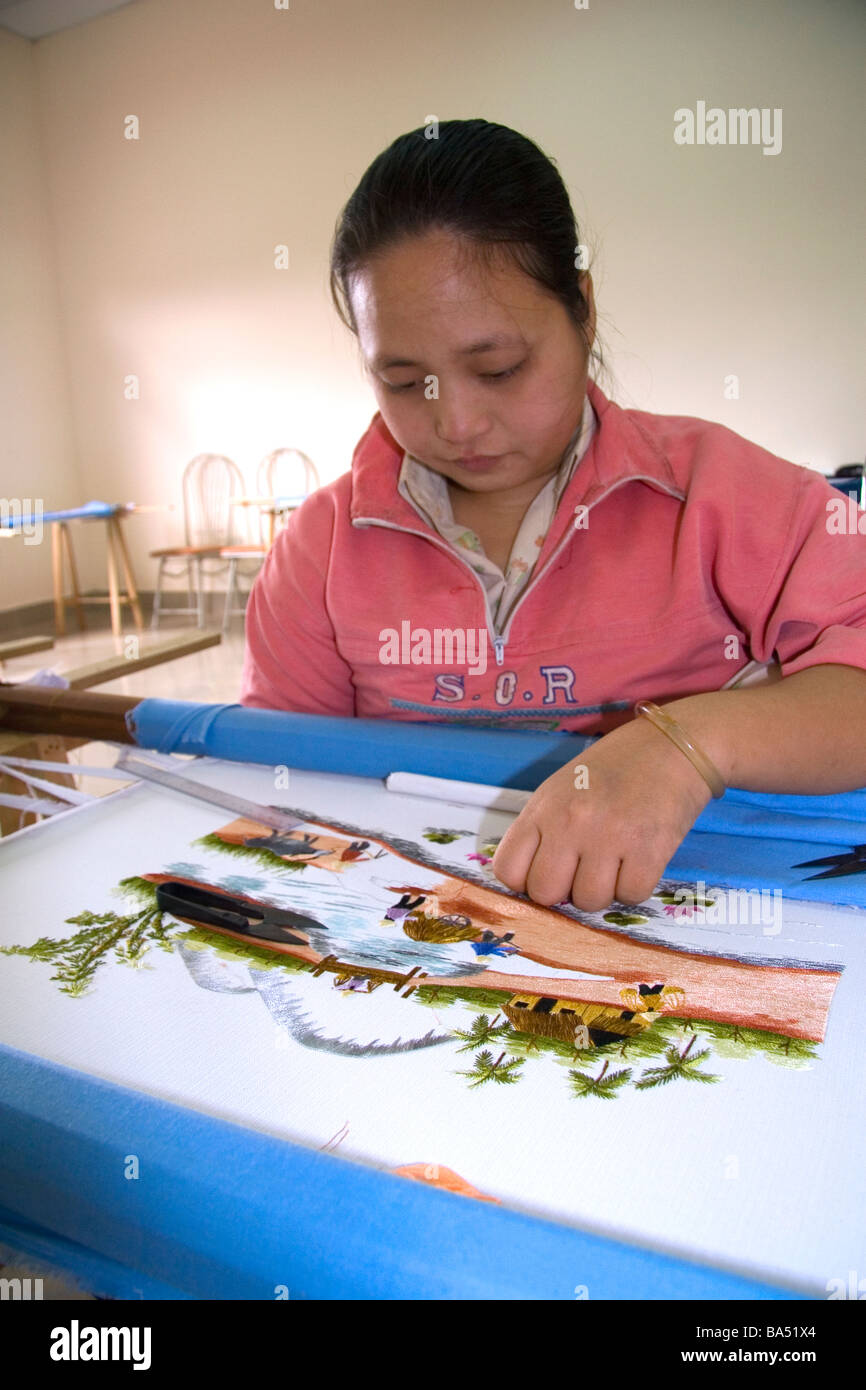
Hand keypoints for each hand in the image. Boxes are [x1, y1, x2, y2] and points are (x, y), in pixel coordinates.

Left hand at [491, 715, 713, 911]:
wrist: (672, 747)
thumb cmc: (614, 769)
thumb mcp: (561, 789)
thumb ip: (542, 830)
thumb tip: (532, 880)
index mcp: (544, 807)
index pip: (508, 870)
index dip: (527, 880)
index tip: (547, 872)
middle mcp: (570, 823)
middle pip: (545, 893)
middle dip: (564, 890)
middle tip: (584, 870)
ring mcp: (609, 837)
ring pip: (588, 901)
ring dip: (603, 891)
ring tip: (615, 863)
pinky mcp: (648, 850)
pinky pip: (630, 897)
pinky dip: (635, 887)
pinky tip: (638, 861)